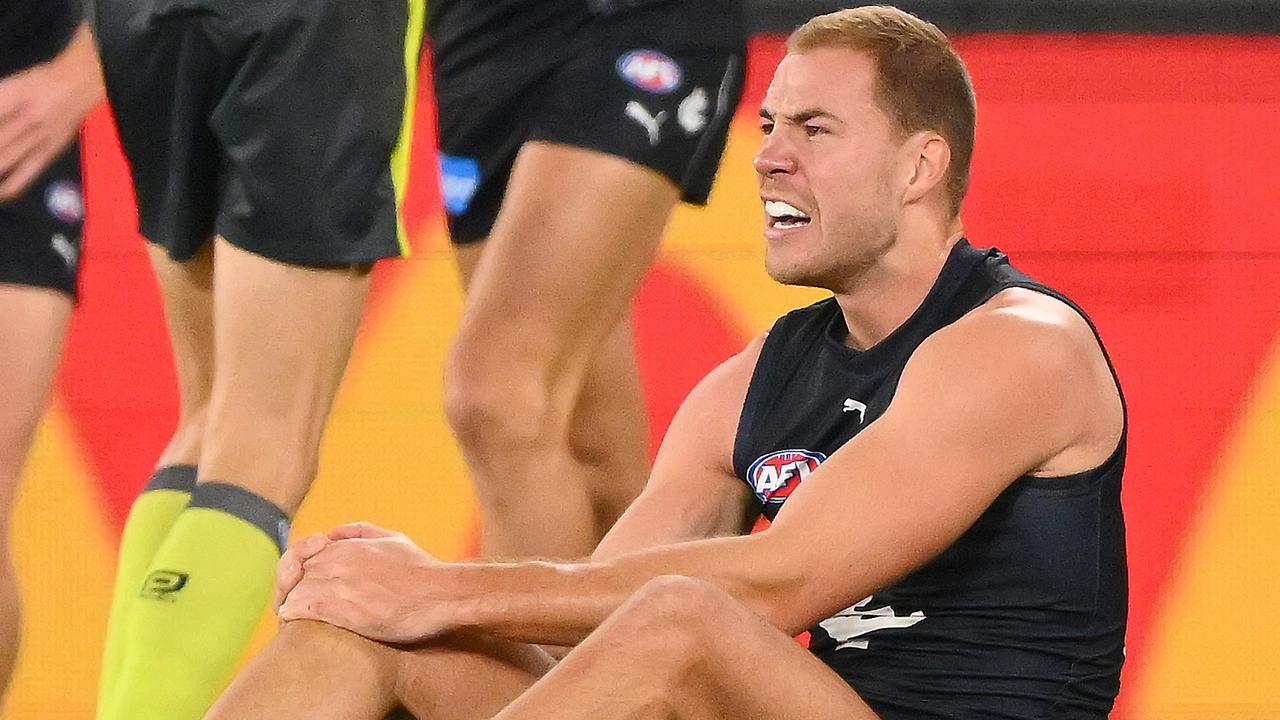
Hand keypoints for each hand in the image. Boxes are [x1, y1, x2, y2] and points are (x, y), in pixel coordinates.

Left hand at [0, 25, 103, 200]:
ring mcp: (39, 136)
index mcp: (13, 94)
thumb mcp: (12, 84)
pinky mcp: (50, 150)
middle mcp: (26, 117)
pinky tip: (0, 194)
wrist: (82, 83)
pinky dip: (9, 186)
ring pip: (4, 159)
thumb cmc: (41, 80)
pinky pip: (27, 172)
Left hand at [277, 522, 454, 643]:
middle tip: (296, 606)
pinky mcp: (342, 609)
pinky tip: (297, 623)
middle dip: (292, 588)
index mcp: (347, 546)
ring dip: (291, 603)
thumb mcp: (393, 539)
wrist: (440, 594)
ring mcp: (338, 584)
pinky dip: (294, 614)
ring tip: (297, 617)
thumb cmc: (421, 570)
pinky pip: (301, 608)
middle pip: (295, 573)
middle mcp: (338, 561)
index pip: (302, 554)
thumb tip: (332, 533)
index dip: (298, 572)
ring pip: (294, 591)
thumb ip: (360, 532)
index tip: (303, 585)